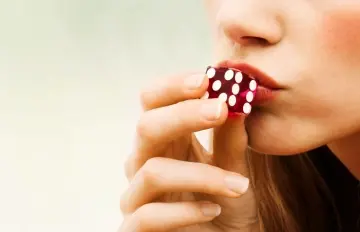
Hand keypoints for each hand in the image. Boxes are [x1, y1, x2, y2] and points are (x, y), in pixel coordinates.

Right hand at [118, 72, 257, 231]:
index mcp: (165, 140)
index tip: (208, 78)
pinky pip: (148, 216)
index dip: (174, 86)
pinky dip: (185, 212)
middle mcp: (144, 161)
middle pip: (147, 126)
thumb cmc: (222, 204)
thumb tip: (237, 99)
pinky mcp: (134, 226)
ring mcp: (136, 195)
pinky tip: (213, 210)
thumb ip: (231, 138)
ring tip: (239, 185)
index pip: (153, 101)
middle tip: (221, 109)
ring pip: (153, 172)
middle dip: (183, 115)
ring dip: (201, 175)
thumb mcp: (232, 169)